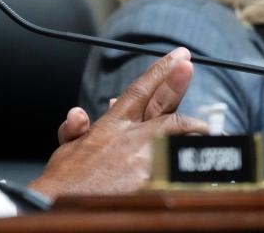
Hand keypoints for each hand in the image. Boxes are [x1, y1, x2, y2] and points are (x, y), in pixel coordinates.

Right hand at [30, 47, 207, 197]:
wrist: (57, 206)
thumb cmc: (64, 184)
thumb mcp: (67, 150)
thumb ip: (76, 129)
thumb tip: (77, 114)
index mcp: (111, 126)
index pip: (139, 90)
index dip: (160, 71)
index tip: (178, 56)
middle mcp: (129, 137)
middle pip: (163, 106)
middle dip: (178, 83)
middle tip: (189, 67)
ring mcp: (143, 159)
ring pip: (178, 136)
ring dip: (193, 131)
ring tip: (206, 128)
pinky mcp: (151, 182)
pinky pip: (179, 165)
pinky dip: (189, 161)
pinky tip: (200, 161)